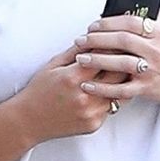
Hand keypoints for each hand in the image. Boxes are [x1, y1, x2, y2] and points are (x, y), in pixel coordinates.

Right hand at [12, 44, 137, 143]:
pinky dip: (114, 97)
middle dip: (125, 62)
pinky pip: (112, 108)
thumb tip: (95, 36)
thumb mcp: (54, 64)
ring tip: (128, 71)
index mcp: (73, 77)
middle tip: (131, 54)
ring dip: (124, 81)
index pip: (105, 56)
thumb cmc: (39, 91)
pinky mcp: (94, 124)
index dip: (115, 47)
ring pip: (120, 92)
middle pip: (118, 74)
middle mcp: (84, 96)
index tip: (120, 41)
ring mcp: (90, 112)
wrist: (29, 120)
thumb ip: (76, 50)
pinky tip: (113, 89)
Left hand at [73, 12, 159, 110]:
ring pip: (121, 63)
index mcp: (158, 34)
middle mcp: (155, 51)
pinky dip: (103, 88)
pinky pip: (121, 89)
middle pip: (123, 41)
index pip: (131, 22)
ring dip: (98, 60)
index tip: (92, 25)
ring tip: (80, 58)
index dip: (109, 22)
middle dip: (98, 39)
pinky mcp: (146, 89)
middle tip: (81, 40)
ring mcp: (150, 70)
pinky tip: (87, 84)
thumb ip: (152, 15)